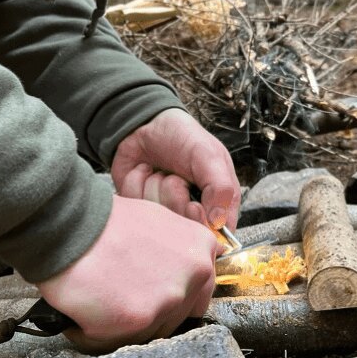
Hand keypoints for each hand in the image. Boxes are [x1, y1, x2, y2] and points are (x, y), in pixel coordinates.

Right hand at [36, 195, 217, 352]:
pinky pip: (119, 342)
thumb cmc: (104, 220)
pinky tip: (83, 309)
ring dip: (123, 324)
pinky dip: (95, 332)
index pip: (199, 290)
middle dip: (148, 311)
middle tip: (118, 294)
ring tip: (99, 298)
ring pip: (150, 331)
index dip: (169, 295)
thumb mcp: (158, 221)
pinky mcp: (140, 319)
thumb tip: (186, 268)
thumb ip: (179, 248)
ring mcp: (170, 298)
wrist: (68, 222)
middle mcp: (195, 274)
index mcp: (201, 248)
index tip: (148, 292)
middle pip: (177, 315)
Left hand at [111, 108, 240, 229]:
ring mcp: (164, 212)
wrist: (145, 123)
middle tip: (176, 176)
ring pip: (157, 217)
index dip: (203, 226)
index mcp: (217, 202)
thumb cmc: (182, 137)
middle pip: (183, 230)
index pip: (217, 234)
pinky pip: (135, 207)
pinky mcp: (141, 208)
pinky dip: (137, 183)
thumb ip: (221, 188)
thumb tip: (219, 223)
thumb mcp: (209, 155)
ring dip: (155, 186)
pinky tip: (143, 171)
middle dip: (175, 196)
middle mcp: (191, 212)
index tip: (193, 205)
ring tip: (159, 170)